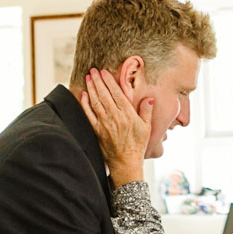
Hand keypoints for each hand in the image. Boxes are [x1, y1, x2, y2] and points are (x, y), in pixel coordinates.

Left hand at [78, 68, 148, 186]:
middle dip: (97, 81)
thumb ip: (146, 112)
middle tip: (92, 70)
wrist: (125, 163)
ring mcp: (104, 124)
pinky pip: (89, 114)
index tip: (104, 72)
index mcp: (127, 114)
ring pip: (95, 102)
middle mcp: (115, 117)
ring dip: (91, 88)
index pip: (116, 93)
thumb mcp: (146, 128)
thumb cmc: (137, 146)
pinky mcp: (96, 130)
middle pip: (104, 94)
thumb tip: (149, 99)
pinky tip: (83, 95)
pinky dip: (85, 104)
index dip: (109, 81)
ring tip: (88, 78)